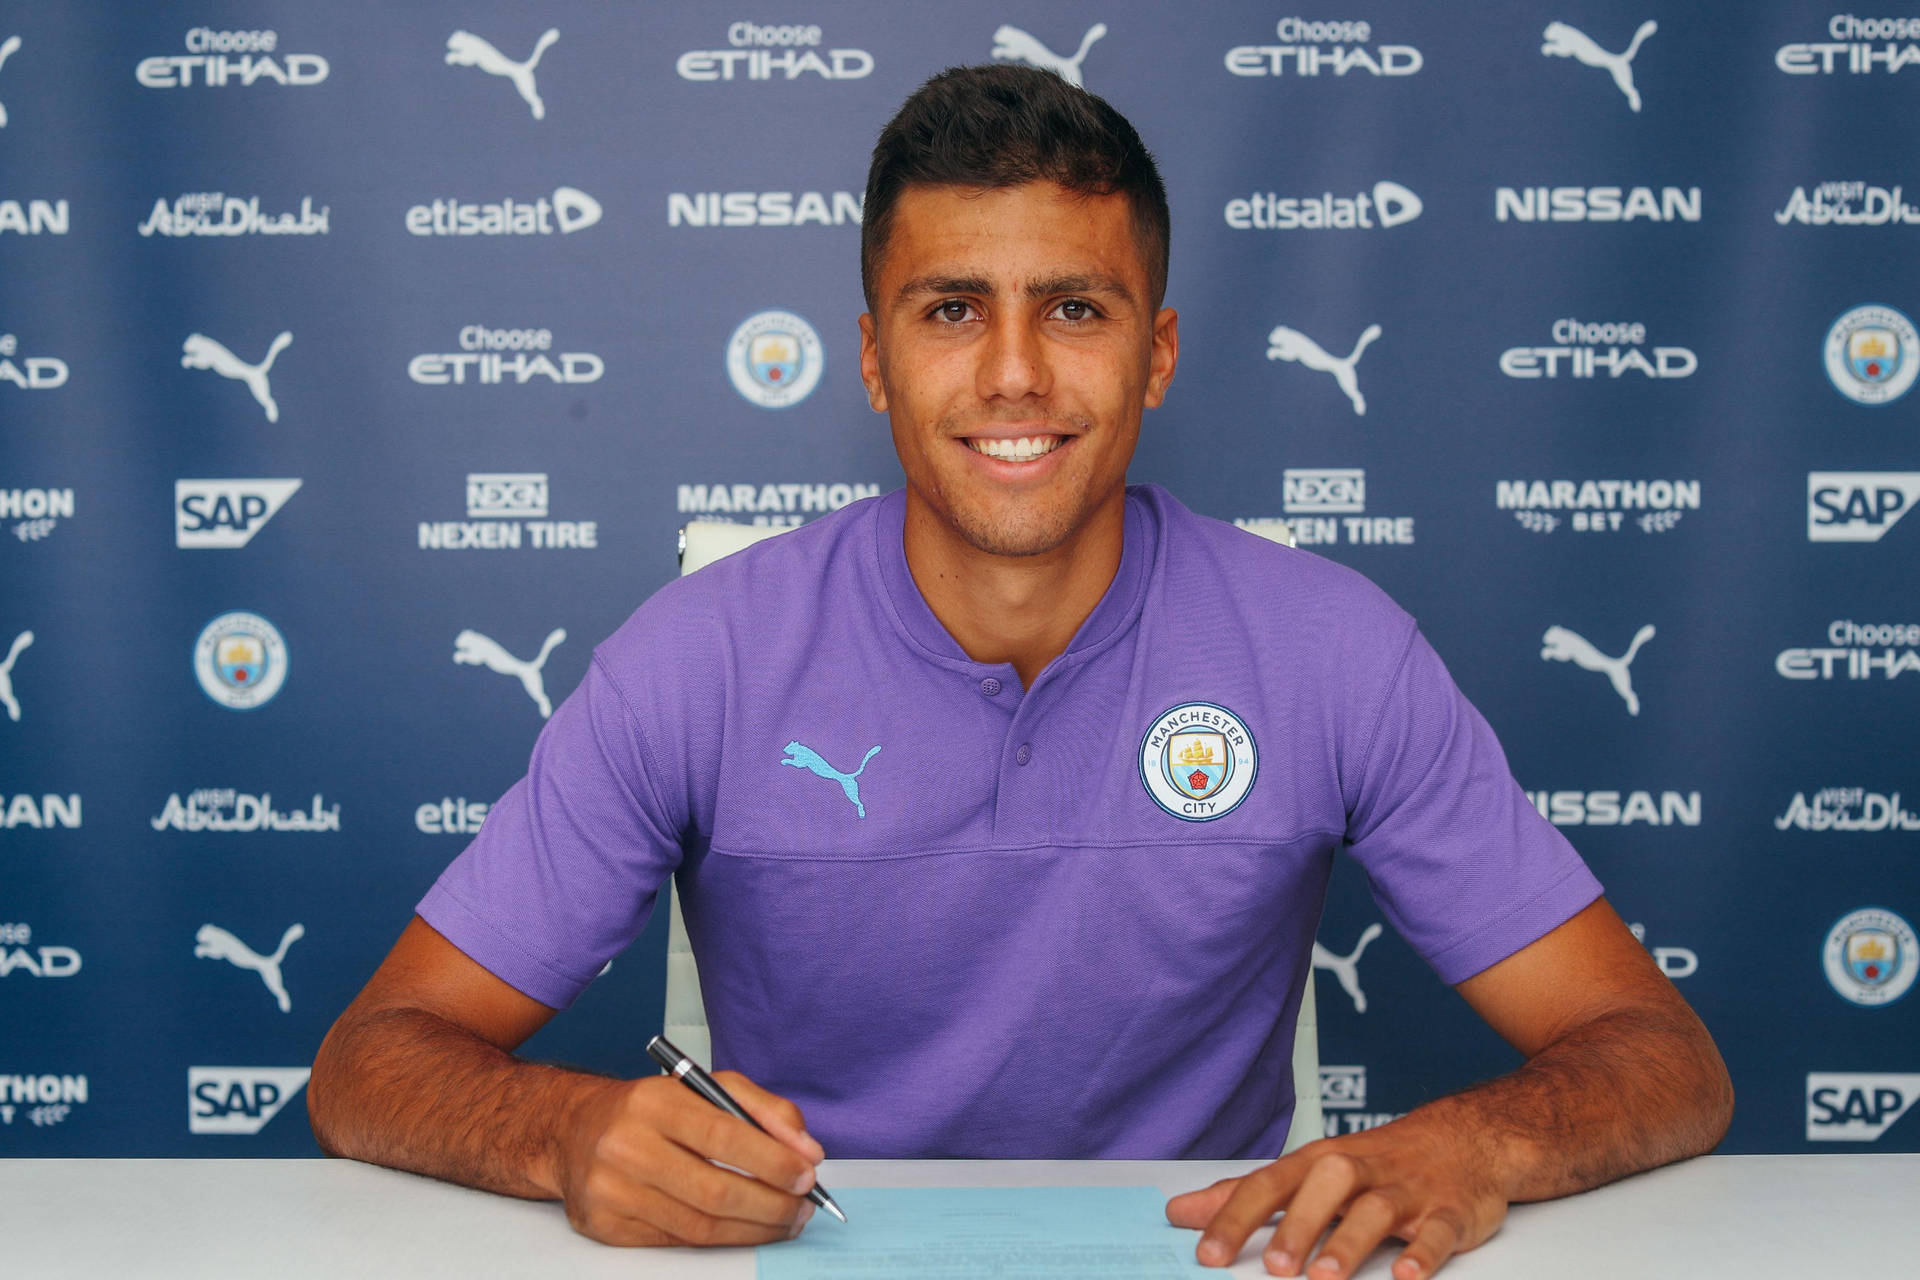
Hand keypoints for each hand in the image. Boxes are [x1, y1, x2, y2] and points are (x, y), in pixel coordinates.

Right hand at [555, 1070, 824, 1246]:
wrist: (575, 1131)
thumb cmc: (652, 1110)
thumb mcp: (707, 1087)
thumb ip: (764, 1110)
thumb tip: (808, 1151)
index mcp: (655, 1102)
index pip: (724, 1136)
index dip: (773, 1161)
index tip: (807, 1175)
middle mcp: (627, 1145)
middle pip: (715, 1191)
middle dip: (772, 1206)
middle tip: (803, 1208)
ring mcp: (612, 1190)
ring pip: (700, 1225)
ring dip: (754, 1229)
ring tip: (784, 1222)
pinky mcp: (606, 1226)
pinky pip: (678, 1241)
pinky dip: (720, 1239)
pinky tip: (745, 1229)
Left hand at [1166, 1109, 1505, 1279]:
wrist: (1465, 1137)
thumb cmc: (1374, 1162)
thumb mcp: (1307, 1172)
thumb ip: (1246, 1195)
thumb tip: (1182, 1213)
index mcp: (1319, 1162)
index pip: (1270, 1184)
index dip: (1236, 1217)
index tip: (1207, 1254)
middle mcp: (1359, 1171)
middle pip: (1325, 1188)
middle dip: (1297, 1226)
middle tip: (1272, 1269)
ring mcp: (1407, 1191)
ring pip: (1377, 1210)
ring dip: (1350, 1242)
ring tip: (1325, 1277)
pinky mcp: (1449, 1212)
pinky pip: (1437, 1231)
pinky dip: (1423, 1253)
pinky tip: (1406, 1275)